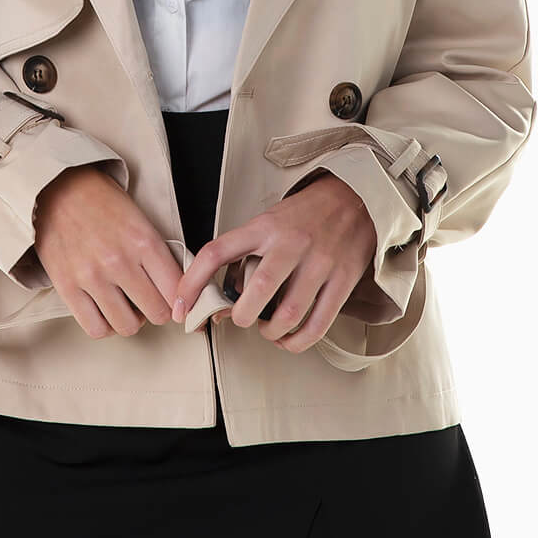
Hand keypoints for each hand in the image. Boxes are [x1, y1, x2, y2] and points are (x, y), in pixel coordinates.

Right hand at [32, 164, 183, 339]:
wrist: (58, 187)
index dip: (180, 298)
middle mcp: (120, 261)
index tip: (174, 299)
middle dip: (157, 309)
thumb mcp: (140, 218)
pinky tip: (105, 310)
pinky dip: (104, 325)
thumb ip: (158, 252)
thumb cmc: (100, 200)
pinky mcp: (68, 287)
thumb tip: (175, 287)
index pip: (177, 289)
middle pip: (157, 312)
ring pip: (127, 326)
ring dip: (131, 320)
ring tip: (126, 305)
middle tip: (150, 300)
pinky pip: (95, 328)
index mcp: (144, 240)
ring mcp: (92, 276)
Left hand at [170, 170, 377, 351]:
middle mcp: (290, 244)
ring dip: (270, 332)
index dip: (192, 284)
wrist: (355, 196)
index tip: (182, 307)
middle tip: (240, 319)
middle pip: (256, 293)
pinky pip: (317, 324)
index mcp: (263, 227)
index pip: (216, 254)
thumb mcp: (268, 222)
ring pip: (287, 314)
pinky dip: (298, 341)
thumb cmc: (305, 214)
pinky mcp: (343, 279)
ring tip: (267, 329)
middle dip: (241, 317)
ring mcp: (319, 263)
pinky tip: (289, 338)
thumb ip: (244, 256)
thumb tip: (220, 303)